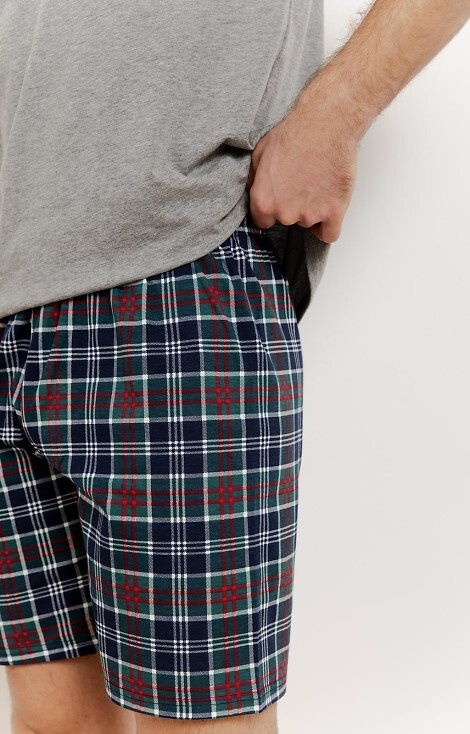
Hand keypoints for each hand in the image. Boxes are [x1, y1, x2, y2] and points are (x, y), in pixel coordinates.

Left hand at [246, 88, 359, 243]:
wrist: (326, 124)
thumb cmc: (294, 133)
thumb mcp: (260, 153)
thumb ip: (255, 180)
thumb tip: (252, 191)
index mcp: (263, 201)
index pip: (263, 221)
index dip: (271, 209)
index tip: (280, 199)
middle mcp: (284, 213)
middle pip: (287, 221)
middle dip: (293, 206)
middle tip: (302, 182)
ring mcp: (310, 215)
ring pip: (309, 223)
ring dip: (313, 209)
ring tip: (318, 181)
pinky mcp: (333, 212)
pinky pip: (330, 234)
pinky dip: (329, 225)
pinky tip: (328, 210)